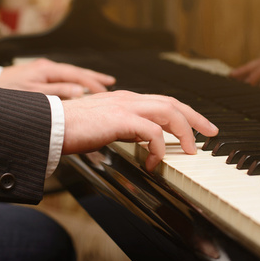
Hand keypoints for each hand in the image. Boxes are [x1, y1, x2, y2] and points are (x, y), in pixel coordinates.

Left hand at [0, 58, 114, 98]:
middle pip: (76, 71)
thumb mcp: (34, 94)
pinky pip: (63, 77)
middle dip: (95, 77)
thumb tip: (80, 91)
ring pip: (70, 73)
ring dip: (86, 78)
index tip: (105, 91)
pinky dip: (75, 81)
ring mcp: (43, 70)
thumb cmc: (6, 91)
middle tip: (111, 83)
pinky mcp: (39, 75)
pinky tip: (80, 86)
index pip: (77, 75)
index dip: (93, 83)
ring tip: (101, 83)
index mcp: (47, 70)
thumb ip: (58, 92)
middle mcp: (47, 67)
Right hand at [61, 90, 218, 170]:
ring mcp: (125, 106)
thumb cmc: (70, 129)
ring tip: (189, 151)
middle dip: (195, 118)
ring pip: (169, 112)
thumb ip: (123, 129)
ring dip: (184, 131)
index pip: (163, 102)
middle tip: (210, 133)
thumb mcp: (103, 127)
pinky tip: (154, 161)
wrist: (49, 126)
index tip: (197, 127)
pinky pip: (152, 131)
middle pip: (173, 103)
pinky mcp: (120, 119)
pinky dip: (159, 147)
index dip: (184, 113)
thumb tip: (141, 141)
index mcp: (125, 100)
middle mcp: (128, 98)